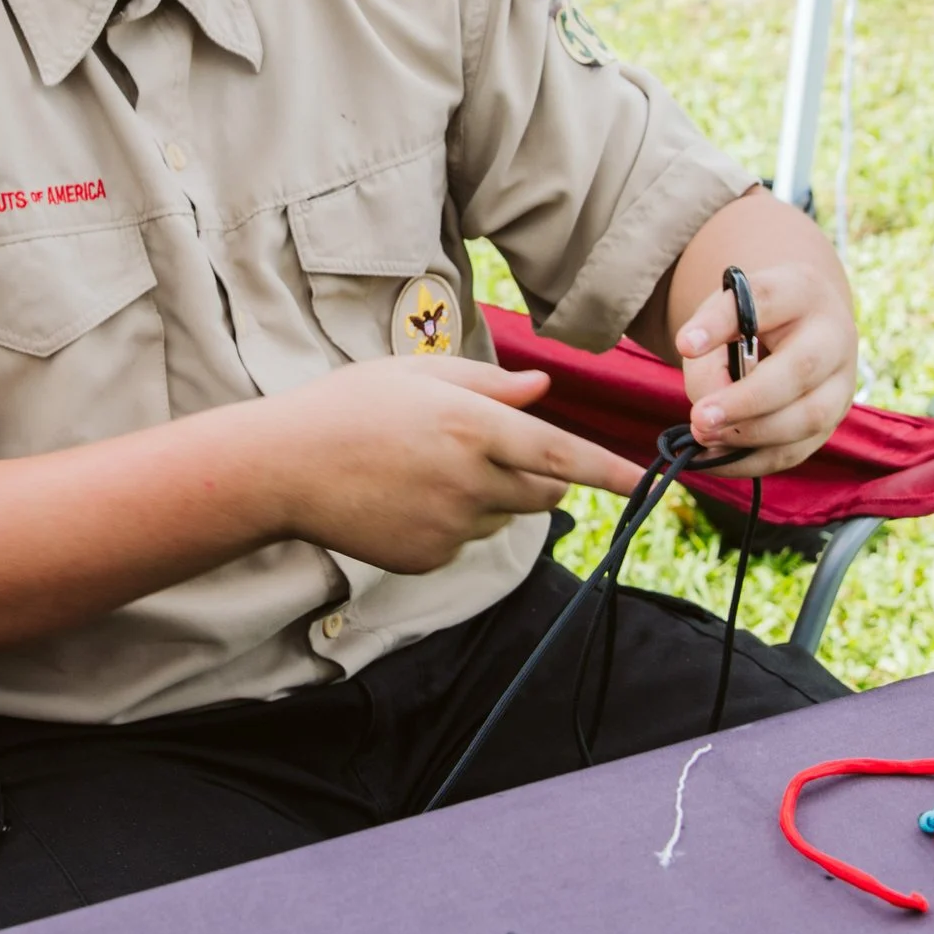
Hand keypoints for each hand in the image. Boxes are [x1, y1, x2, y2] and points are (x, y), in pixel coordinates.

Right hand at [265, 356, 643, 573]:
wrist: (283, 468)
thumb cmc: (350, 406)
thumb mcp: (418, 375)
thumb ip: (489, 385)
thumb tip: (542, 390)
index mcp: (472, 427)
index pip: (562, 455)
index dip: (611, 472)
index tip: (650, 484)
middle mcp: (470, 481)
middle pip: (545, 491)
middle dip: (542, 475)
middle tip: (492, 449)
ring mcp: (450, 526)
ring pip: (504, 516)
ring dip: (491, 496)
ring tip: (427, 468)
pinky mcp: (430, 557)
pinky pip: (466, 540)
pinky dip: (452, 521)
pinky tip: (406, 497)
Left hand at [671, 226, 857, 476]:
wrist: (798, 327)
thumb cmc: (751, 322)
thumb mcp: (722, 318)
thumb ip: (708, 357)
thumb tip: (707, 419)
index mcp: (802, 292)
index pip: (765, 300)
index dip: (722, 324)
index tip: (685, 345)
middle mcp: (833, 336)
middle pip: (800, 369)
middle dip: (747, 401)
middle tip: (699, 418)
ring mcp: (840, 383)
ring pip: (806, 418)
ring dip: (750, 435)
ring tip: (703, 436)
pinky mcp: (830, 422)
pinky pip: (794, 451)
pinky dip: (750, 461)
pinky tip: (713, 459)